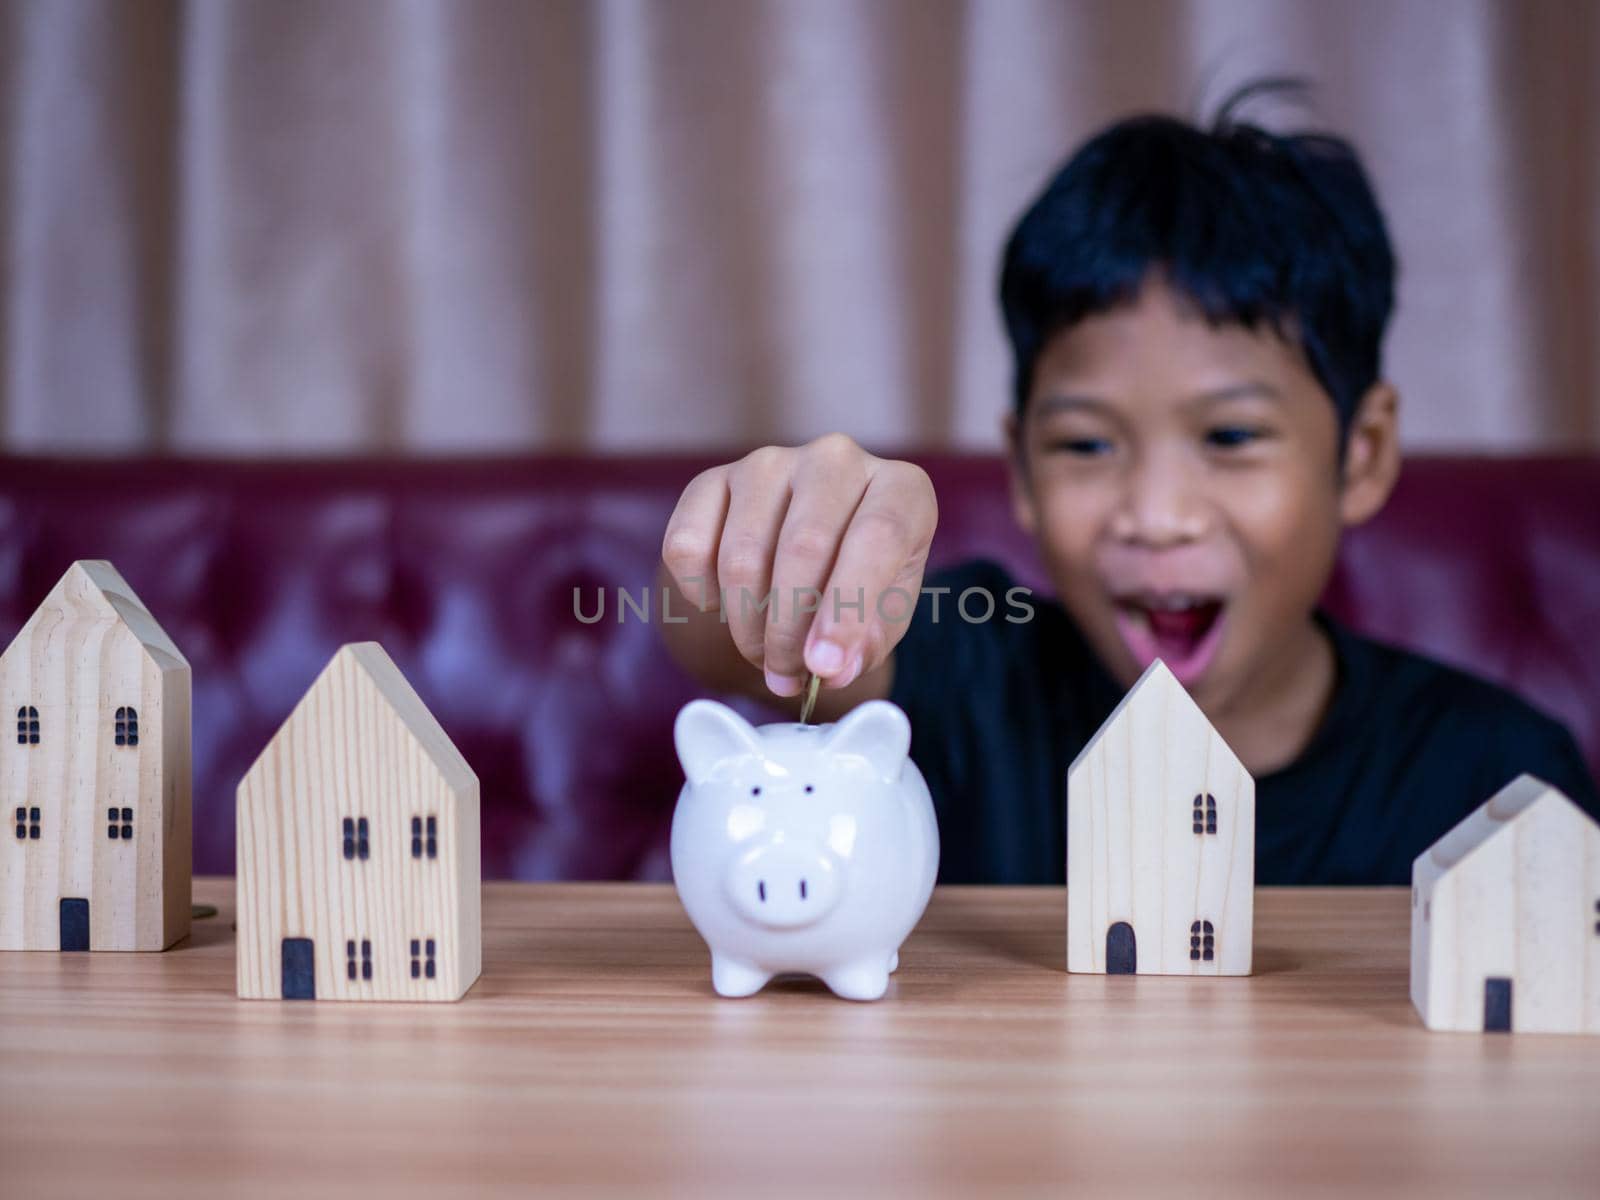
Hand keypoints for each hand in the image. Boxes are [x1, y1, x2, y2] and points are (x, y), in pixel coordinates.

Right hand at [661, 434, 937, 696]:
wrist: (811, 553)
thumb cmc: (861, 583)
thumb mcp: (884, 617)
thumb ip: (867, 644)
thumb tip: (831, 669)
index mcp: (900, 488)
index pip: (878, 537)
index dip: (847, 608)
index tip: (823, 666)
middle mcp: (836, 460)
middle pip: (804, 546)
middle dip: (788, 630)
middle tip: (785, 675)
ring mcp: (770, 463)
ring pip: (743, 553)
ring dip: (747, 623)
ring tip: (762, 654)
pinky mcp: (714, 479)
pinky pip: (688, 545)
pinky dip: (700, 592)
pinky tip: (725, 604)